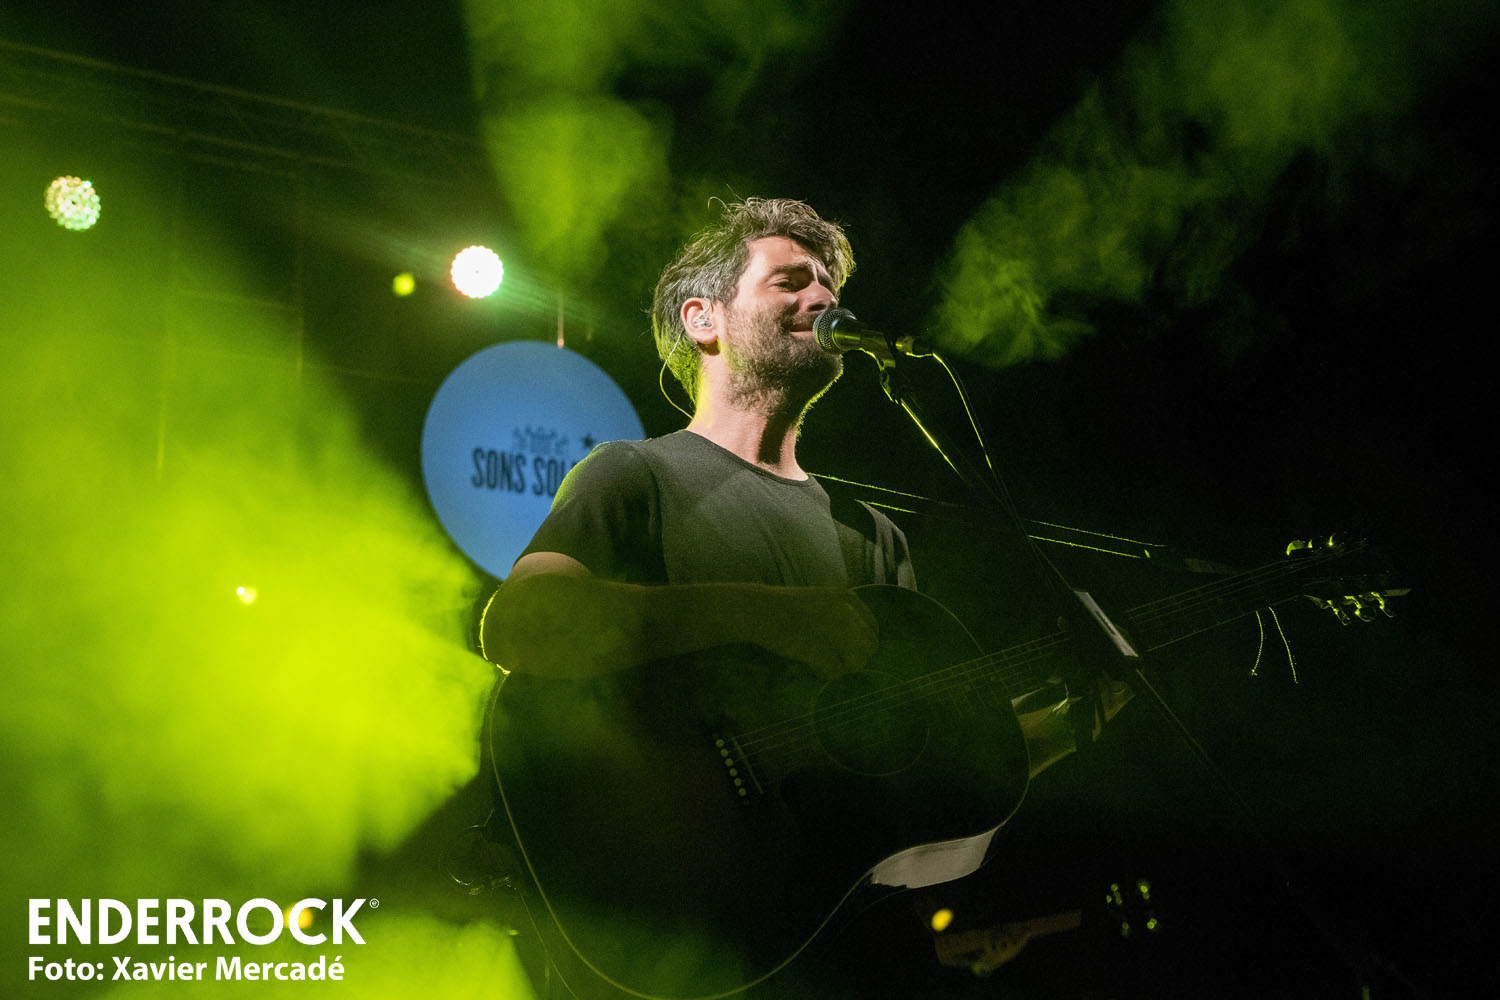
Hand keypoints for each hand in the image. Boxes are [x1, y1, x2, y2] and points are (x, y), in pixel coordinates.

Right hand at [747, 586, 879, 678]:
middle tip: (836, 659)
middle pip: (869, 648)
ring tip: (824, 664)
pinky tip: (815, 668)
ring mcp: (838, 634)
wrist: (762, 610)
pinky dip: (826, 673)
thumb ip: (842, 614)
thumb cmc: (786, 605)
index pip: (873, 629)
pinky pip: (836, 672)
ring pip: (857, 663)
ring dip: (842, 667)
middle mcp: (849, 615)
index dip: (863, 642)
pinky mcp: (824, 652)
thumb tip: (857, 638)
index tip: (850, 649)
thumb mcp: (822, 599)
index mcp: (849, 599)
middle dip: (855, 657)